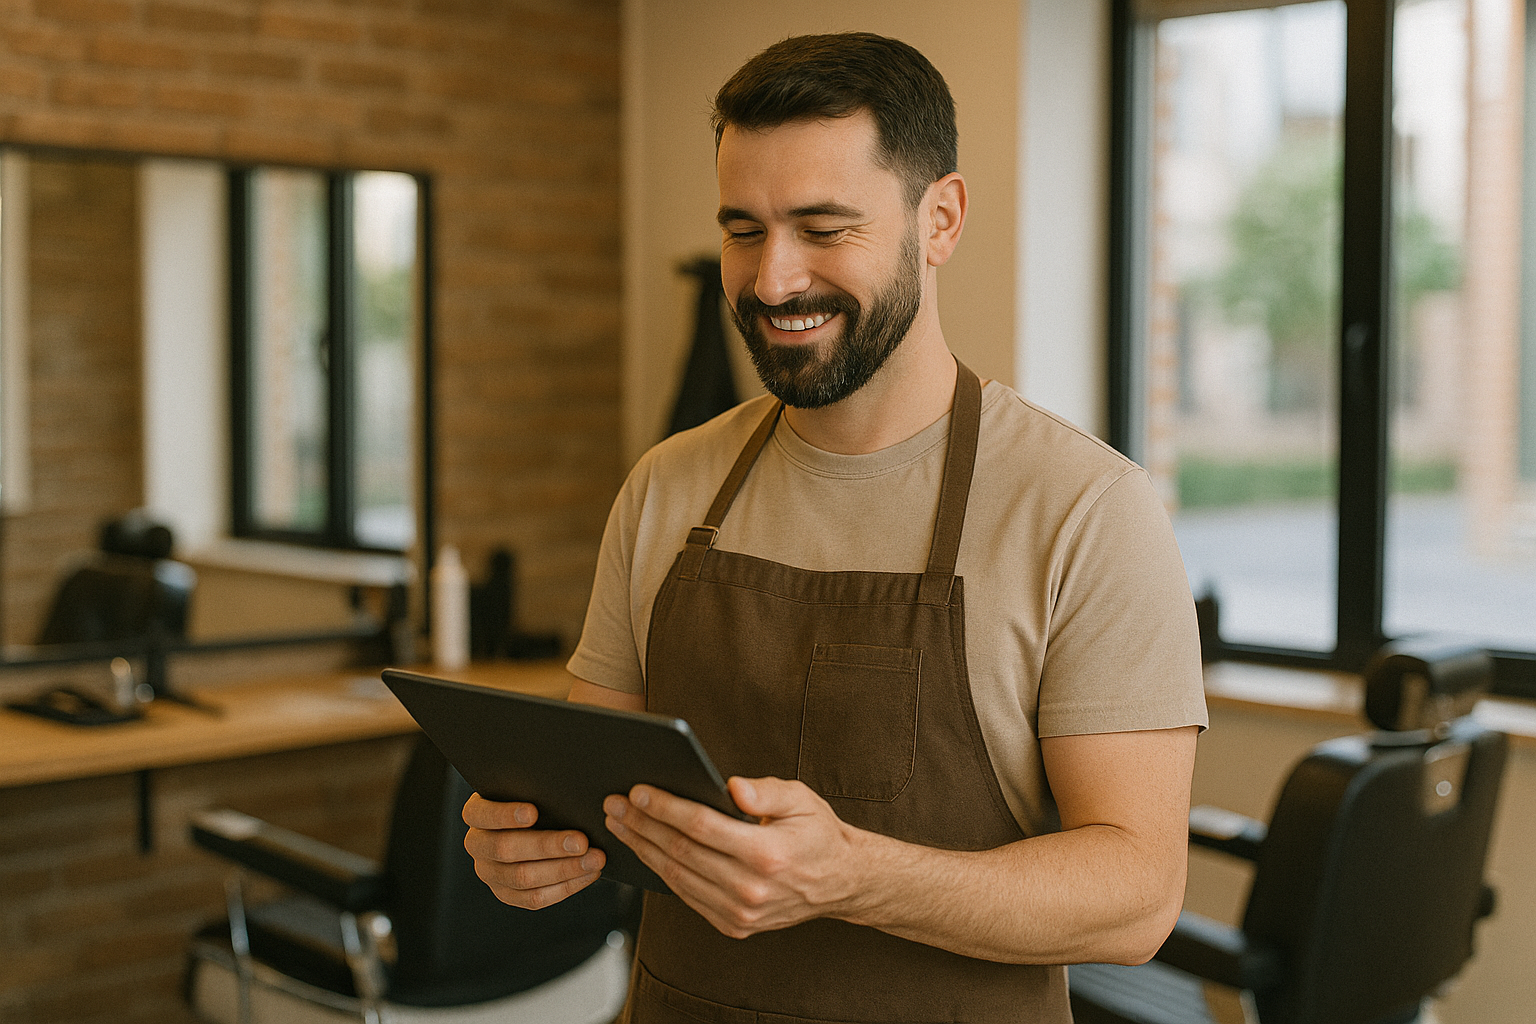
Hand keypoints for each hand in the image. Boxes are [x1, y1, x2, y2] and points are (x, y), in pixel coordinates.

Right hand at [462, 793, 605, 908]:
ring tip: (594, 860)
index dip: (505, 815)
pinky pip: (535, 898)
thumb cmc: (534, 796)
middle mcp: (477, 845)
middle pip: (506, 850)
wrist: (531, 821)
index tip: (533, 812)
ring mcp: (490, 873)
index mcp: (476, 813)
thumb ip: (537, 786)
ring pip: (523, 878)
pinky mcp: (507, 894)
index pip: (483, 814)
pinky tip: (588, 874)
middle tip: (582, 841)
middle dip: (548, 846)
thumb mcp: (528, 786)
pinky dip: (566, 886)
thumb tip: (563, 787)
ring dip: (564, 869)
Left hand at [603, 776, 867, 937]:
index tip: (638, 791)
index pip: (701, 826)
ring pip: (677, 877)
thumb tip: (730, 787)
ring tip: (621, 824)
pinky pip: (687, 895)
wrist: (840, 882)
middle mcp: (750, 888)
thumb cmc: (817, 833)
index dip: (665, 807)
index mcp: (766, 853)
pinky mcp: (734, 924)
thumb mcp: (800, 799)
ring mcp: (740, 912)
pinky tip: (646, 850)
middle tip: (614, 804)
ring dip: (643, 848)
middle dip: (642, 825)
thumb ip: (765, 791)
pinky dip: (662, 872)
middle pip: (680, 852)